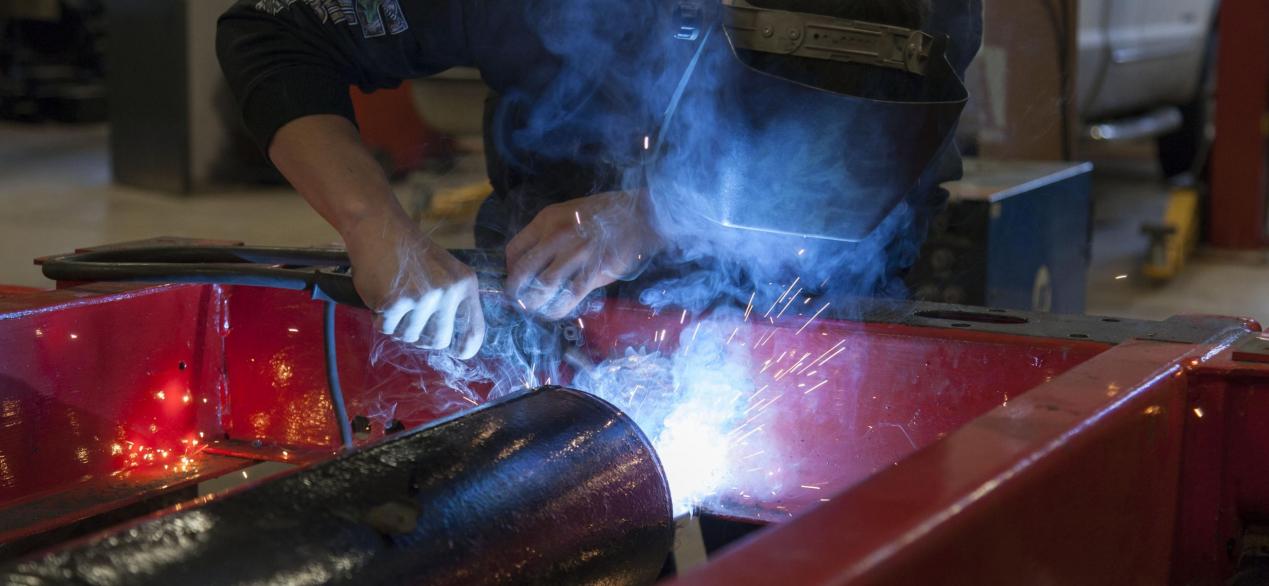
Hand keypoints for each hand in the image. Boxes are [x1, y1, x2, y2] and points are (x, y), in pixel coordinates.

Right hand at [345, 216, 484, 358]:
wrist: (380, 228)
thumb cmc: (409, 251)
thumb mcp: (444, 270)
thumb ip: (452, 300)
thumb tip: (450, 341)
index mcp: (464, 284)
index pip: (475, 328)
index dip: (467, 347)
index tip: (458, 353)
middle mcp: (448, 293)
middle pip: (438, 341)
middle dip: (422, 338)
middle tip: (411, 321)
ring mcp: (422, 298)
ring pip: (410, 336)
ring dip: (398, 326)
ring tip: (394, 300)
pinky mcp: (396, 302)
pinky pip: (387, 328)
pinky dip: (381, 318)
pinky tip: (381, 295)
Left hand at [506, 191, 663, 319]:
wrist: (639, 216)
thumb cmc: (604, 213)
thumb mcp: (568, 212)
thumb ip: (549, 233)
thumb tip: (533, 260)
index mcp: (547, 220)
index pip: (515, 249)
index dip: (509, 269)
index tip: (514, 278)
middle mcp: (557, 237)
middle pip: (523, 271)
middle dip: (514, 291)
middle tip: (515, 300)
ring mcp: (576, 255)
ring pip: (543, 287)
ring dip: (533, 303)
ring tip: (532, 309)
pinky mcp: (594, 272)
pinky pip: (568, 297)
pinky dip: (556, 309)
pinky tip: (552, 313)